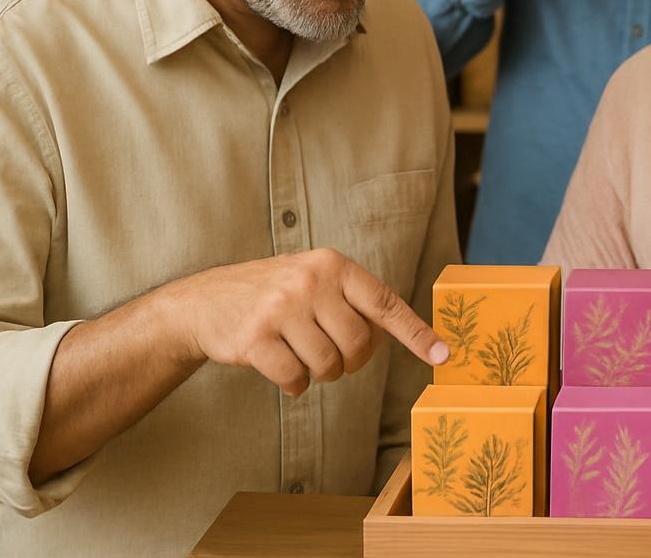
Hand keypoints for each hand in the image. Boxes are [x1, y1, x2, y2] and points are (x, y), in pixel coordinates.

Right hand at [166, 248, 448, 395]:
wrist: (206, 302)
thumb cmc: (275, 295)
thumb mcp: (316, 280)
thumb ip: (353, 301)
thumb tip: (405, 334)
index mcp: (333, 265)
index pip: (385, 303)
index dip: (416, 333)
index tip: (444, 355)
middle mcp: (310, 282)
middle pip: (358, 344)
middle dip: (350, 362)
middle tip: (331, 356)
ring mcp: (281, 309)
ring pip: (328, 365)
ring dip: (319, 374)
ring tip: (301, 357)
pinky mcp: (255, 338)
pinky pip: (295, 380)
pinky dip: (294, 384)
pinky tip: (280, 367)